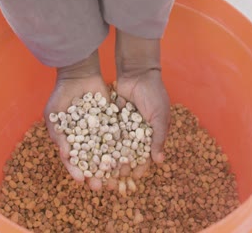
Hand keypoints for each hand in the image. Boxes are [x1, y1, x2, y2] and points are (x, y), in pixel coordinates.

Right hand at [44, 51, 108, 190]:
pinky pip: (117, 137)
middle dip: (96, 173)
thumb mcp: (53, 114)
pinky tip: (126, 157)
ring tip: (115, 177)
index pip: (74, 160)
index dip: (77, 171)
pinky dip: (121, 148)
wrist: (78, 75)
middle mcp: (86, 139)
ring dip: (110, 166)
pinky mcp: (112, 123)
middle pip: (91, 161)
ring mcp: (99, 131)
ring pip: (106, 152)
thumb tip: (65, 153)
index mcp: (70, 141)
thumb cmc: (61, 95)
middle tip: (100, 185)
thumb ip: (57, 133)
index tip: (82, 180)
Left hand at [113, 29, 170, 179]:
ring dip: (108, 158)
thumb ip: (158, 138)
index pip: (145, 155)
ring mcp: (122, 125)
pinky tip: (92, 153)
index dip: (140, 166)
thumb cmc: (154, 94)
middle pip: (127, 153)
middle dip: (121, 166)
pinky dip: (99, 142)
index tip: (134, 178)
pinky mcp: (110, 117)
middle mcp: (135, 131)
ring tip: (101, 170)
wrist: (137, 72)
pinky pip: (104, 132)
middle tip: (114, 178)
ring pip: (114, 145)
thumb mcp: (160, 116)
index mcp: (150, 133)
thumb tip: (159, 162)